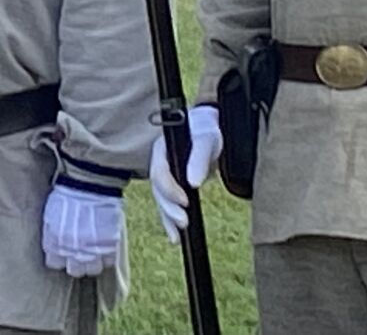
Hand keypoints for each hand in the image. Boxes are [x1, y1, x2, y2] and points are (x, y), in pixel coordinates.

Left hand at [42, 184, 124, 277]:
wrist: (88, 183)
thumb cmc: (67, 193)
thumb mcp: (52, 213)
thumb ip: (52, 233)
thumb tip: (54, 245)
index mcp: (55, 242)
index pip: (54, 263)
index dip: (59, 258)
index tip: (63, 253)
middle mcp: (72, 250)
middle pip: (74, 270)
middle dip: (77, 263)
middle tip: (80, 254)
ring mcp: (92, 249)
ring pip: (93, 269)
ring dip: (94, 262)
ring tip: (94, 252)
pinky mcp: (109, 246)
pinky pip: (109, 261)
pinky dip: (108, 255)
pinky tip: (106, 246)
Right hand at [149, 104, 222, 241]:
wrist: (209, 130)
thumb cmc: (207, 130)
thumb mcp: (206, 140)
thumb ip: (199, 159)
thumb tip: (193, 183)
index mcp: (161, 149)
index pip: (159, 172)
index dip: (169, 188)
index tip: (185, 201)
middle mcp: (159, 163)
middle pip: (158, 189)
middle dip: (169, 207)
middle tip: (184, 221)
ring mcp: (165, 175)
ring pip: (161, 199)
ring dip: (168, 217)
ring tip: (178, 234)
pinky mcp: (172, 186)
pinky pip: (167, 204)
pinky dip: (170, 220)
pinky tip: (175, 236)